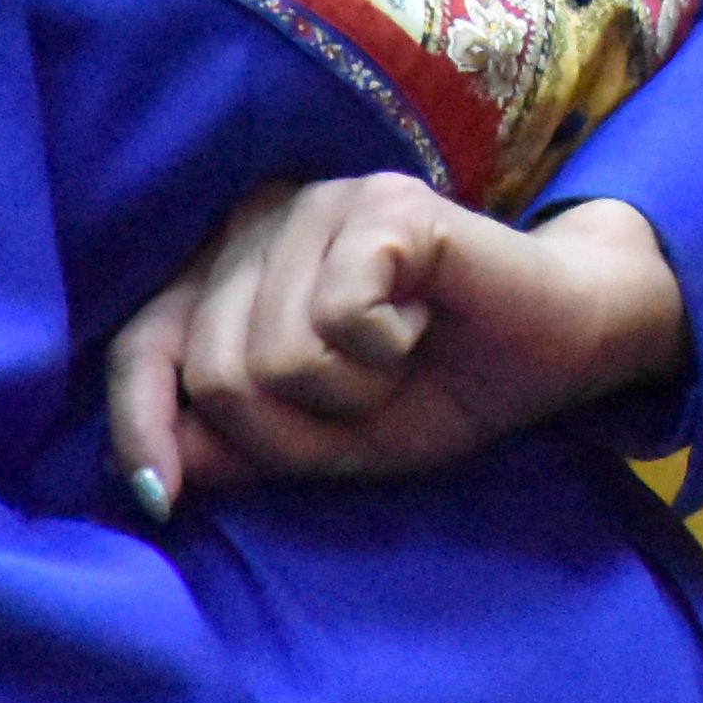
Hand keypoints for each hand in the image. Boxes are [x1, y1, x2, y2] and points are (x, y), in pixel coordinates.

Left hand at [102, 182, 685, 514]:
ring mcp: (322, 202)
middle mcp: (263, 221)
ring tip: (400, 359)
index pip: (144, 345)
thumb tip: (153, 474)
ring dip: (349, 395)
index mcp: (234, 270)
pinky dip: (385, 353)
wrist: (562, 346)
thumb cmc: (440, 386)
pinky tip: (423, 325)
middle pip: (216, 373)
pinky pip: (339, 320)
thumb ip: (239, 448)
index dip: (140, 424)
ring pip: (273, 357)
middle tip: (368, 401)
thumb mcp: (327, 443)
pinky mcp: (384, 204)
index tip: (160, 500)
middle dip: (293, 428)